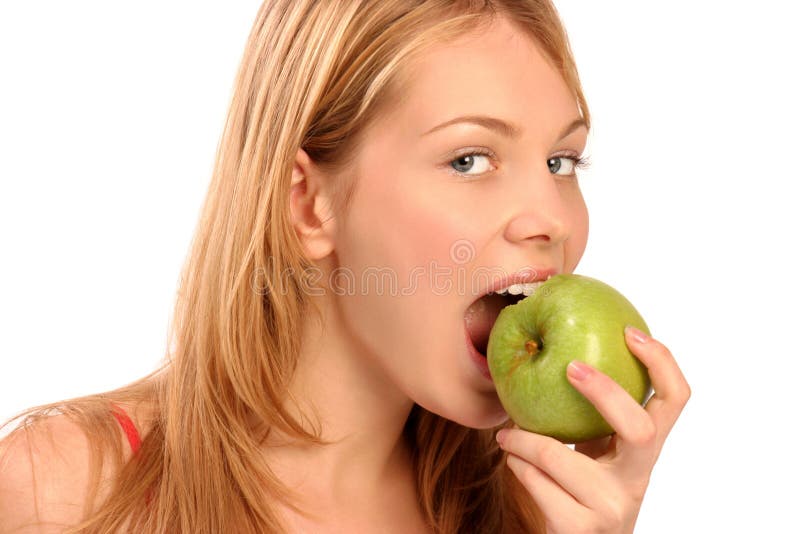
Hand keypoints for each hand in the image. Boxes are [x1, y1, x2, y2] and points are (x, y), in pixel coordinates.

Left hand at [495, 326, 690, 533]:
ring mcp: (612, 506)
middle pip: (639, 428)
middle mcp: (638, 479)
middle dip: (604, 391)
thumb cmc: (581, 490)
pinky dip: (516, 464)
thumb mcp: (596, 453)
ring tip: (507, 434)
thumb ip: (589, 417)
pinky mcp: (581, 528)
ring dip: (522, 439)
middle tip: (570, 367)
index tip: (629, 332)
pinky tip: (513, 459)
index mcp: (646, 451)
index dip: (662, 363)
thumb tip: (555, 350)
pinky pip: (535, 481)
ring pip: (557, 455)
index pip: (676, 400)